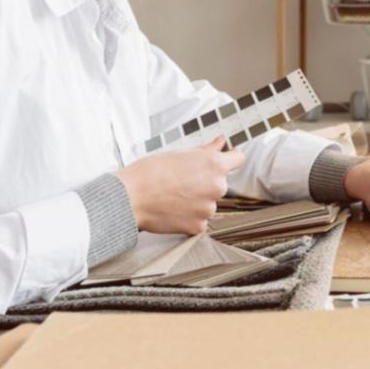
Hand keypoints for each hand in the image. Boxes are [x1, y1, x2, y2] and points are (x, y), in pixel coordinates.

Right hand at [116, 136, 245, 234]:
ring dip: (197, 201)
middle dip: (206, 182)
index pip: (238, 159)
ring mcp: (208, 208)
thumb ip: (206, 149)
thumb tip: (221, 142)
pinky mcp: (198, 226)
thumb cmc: (151, 172)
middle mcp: (217, 186)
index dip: (231, 157)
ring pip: (208, 203)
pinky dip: (189, 217)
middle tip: (183, 181)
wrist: (131, 197)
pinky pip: (200, 220)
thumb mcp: (181, 152)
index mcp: (214, 165)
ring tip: (174, 196)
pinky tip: (173, 210)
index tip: (226, 158)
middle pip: (219, 183)